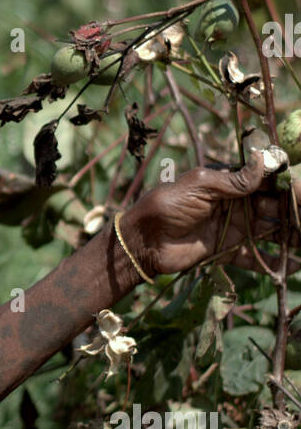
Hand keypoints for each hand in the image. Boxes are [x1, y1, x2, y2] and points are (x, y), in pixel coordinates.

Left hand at [126, 150, 299, 278]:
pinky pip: (256, 258)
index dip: (290, 187)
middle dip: (297, 213)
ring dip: (293, 237)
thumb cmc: (167, 205)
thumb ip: (233, 179)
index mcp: (229, 183)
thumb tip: (265, 161)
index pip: (268, 183)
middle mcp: (237, 204)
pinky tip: (296, 268)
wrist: (143, 241)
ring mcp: (234, 229)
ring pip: (271, 232)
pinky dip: (275, 263)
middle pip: (275, 208)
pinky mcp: (227, 251)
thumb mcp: (199, 185)